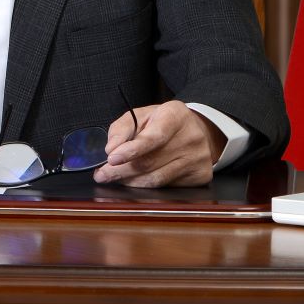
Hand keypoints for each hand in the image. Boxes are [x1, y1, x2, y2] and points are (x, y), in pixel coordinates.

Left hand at [92, 100, 225, 187]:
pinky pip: (166, 188)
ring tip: (113, 179)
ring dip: (130, 182)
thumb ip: (122, 129)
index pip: (153, 137)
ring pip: (156, 179)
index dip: (131, 150)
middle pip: (151, 162)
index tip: (111, 159)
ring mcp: (199, 158)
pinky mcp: (201, 175)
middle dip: (121, 171)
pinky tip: (135, 181)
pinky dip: (146, 187)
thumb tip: (110, 149)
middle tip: (101, 175)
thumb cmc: (162, 122)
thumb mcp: (141, 115)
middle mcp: (191, 137)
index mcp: (176, 115)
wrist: (196, 129)